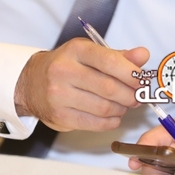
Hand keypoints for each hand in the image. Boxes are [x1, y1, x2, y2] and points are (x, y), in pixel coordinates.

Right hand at [14, 38, 148, 131]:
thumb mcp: (89, 53)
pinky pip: (94, 123)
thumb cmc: (66, 65)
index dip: (131, 73)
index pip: (109, 61)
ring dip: (121, 109)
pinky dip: (110, 121)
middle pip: (108, 87)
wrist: (31, 83)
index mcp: (76, 50)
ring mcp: (60, 95)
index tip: (142, 80)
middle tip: (138, 96)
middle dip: (130, 95)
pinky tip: (113, 115)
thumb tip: (143, 55)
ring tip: (124, 105)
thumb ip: (118, 56)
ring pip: (103, 107)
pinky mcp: (60, 116)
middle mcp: (64, 71)